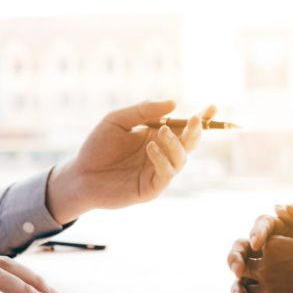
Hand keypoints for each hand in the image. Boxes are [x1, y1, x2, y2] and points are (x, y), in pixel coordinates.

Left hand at [47, 100, 214, 223]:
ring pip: (181, 159)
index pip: (184, 127)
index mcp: (156, 136)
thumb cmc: (97, 147)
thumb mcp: (117, 120)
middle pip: (189, 143)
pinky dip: (162, 160)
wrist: (80, 175)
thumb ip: (143, 111)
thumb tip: (173, 103)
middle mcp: (162, 154)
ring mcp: (158, 172)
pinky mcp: (151, 188)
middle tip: (195, 119)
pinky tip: (150, 148)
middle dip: (195, 131)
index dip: (201, 119)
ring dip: (176, 144)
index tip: (212, 107)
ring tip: (162, 132)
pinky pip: (166, 174)